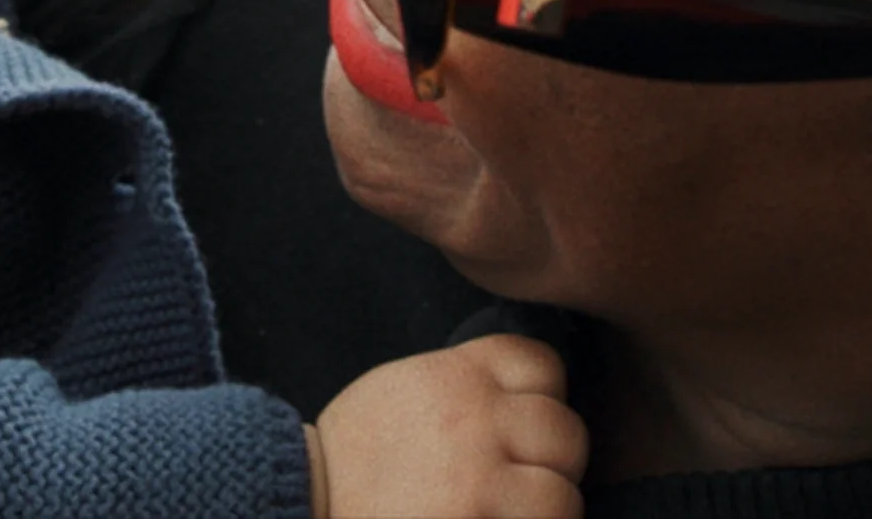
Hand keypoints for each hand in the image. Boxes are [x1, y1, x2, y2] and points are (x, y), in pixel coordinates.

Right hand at [308, 335, 586, 518]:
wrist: (306, 496)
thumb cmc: (355, 452)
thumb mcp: (405, 387)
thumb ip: (466, 384)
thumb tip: (527, 401)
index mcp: (458, 375)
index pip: (543, 368)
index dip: (540, 400)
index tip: (518, 428)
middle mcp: (475, 420)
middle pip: (564, 434)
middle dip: (551, 464)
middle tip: (519, 484)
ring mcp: (479, 480)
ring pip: (563, 496)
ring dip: (545, 511)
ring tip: (508, 515)